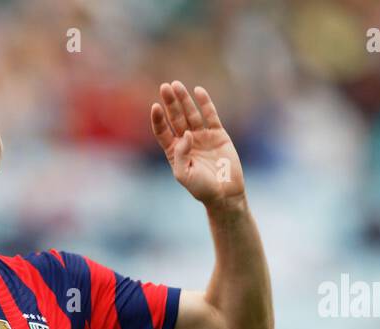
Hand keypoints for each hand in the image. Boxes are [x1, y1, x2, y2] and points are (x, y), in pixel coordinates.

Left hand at [150, 81, 244, 207]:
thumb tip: (186, 134)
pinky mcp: (218, 134)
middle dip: (170, 102)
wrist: (225, 193)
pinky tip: (198, 91)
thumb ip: (181, 154)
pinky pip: (211, 115)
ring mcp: (202, 136)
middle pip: (175, 118)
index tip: (155, 106)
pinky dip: (205, 103)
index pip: (163, 131)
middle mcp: (187, 141)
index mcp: (174, 152)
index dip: (158, 119)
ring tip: (177, 85)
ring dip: (184, 99)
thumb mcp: (184, 175)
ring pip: (191, 113)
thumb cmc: (202, 188)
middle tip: (165, 87)